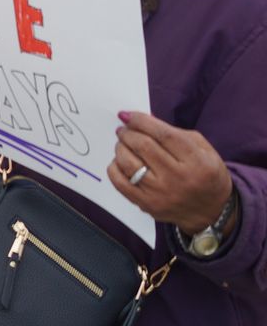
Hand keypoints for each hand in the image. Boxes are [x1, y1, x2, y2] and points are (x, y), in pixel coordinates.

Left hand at [109, 111, 236, 233]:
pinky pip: (120, 182)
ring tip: (123, 143)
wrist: (211, 210)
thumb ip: (175, 132)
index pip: (163, 134)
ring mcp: (161, 194)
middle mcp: (179, 178)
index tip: (127, 115)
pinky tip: (120, 161)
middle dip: (128, 132)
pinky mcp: (147, 204)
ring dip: (120, 147)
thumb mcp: (203, 149)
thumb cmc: (205, 174)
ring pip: (128, 163)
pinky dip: (114, 167)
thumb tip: (142, 120)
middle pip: (143, 146)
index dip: (141, 121)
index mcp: (197, 162)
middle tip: (125, 129)